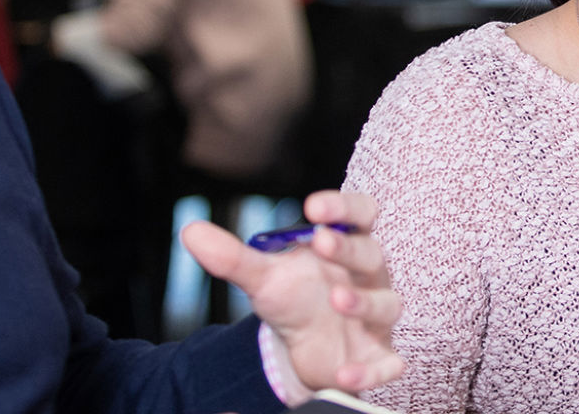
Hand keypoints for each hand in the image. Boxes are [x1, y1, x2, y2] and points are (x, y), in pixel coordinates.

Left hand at [181, 190, 403, 392]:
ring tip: (336, 298)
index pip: (360, 213)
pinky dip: (370, 370)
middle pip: (371, 254)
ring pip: (387, 304)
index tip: (312, 206)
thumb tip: (191, 231)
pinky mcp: (378, 356)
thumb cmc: (295, 299)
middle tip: (321, 241)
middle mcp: (369, 277)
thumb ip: (233, 256)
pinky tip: (344, 373)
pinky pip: (386, 364)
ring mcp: (377, 317)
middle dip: (348, 247)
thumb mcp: (263, 278)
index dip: (343, 206)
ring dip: (365, 301)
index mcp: (347, 245)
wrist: (305, 349)